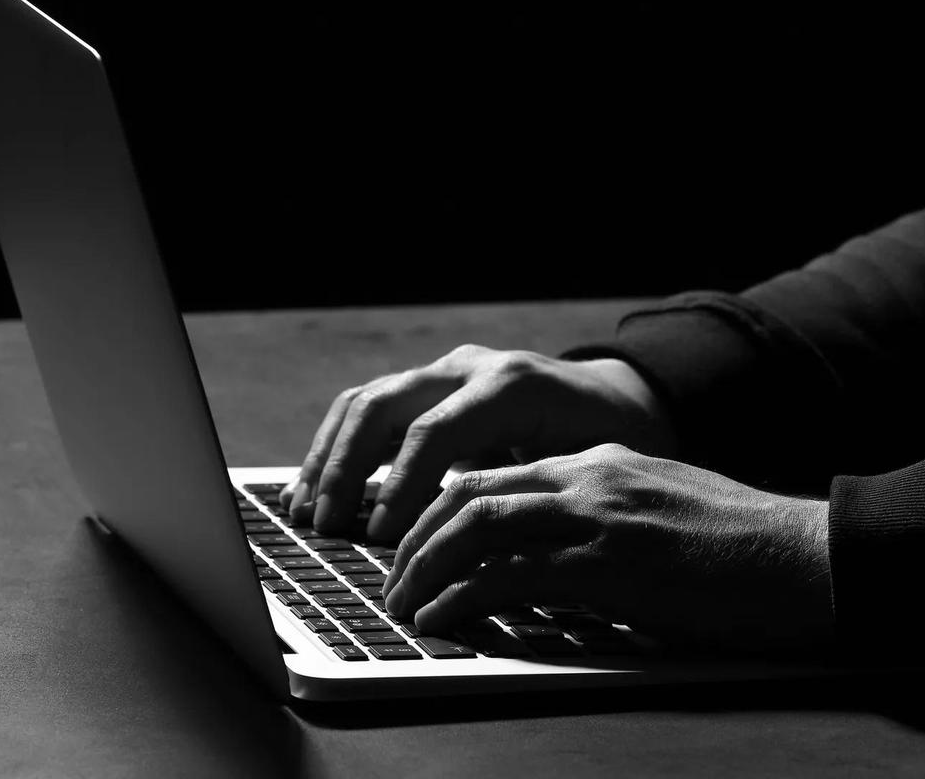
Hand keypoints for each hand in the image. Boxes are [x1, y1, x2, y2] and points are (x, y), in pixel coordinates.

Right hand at [279, 346, 677, 541]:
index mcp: (511, 386)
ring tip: (303, 511)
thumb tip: (483, 556)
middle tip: (325, 525)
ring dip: (328, 456)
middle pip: (385, 405)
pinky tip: (315, 488)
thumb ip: (532, 499)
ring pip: (366, 400)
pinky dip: (337, 447)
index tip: (379, 534)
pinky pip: (370, 408)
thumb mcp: (587, 472)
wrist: (620, 400)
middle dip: (346, 468)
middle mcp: (471, 368)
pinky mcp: (430, 386)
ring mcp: (446, 372)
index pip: (435, 430)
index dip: (401, 485)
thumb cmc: (610, 445)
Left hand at [381, 444, 832, 649]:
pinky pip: (510, 576)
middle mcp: (590, 477)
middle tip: (393, 579)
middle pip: (470, 491)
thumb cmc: (744, 546)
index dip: (444, 511)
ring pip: (476, 525)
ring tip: (403, 604)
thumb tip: (559, 552)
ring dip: (425, 567)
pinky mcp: (609, 565)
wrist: (806, 555)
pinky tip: (443, 621)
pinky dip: (463, 598)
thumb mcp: (665, 508)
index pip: (498, 475)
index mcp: (602, 462)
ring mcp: (597, 517)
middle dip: (416, 536)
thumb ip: (608, 515)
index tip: (418, 546)